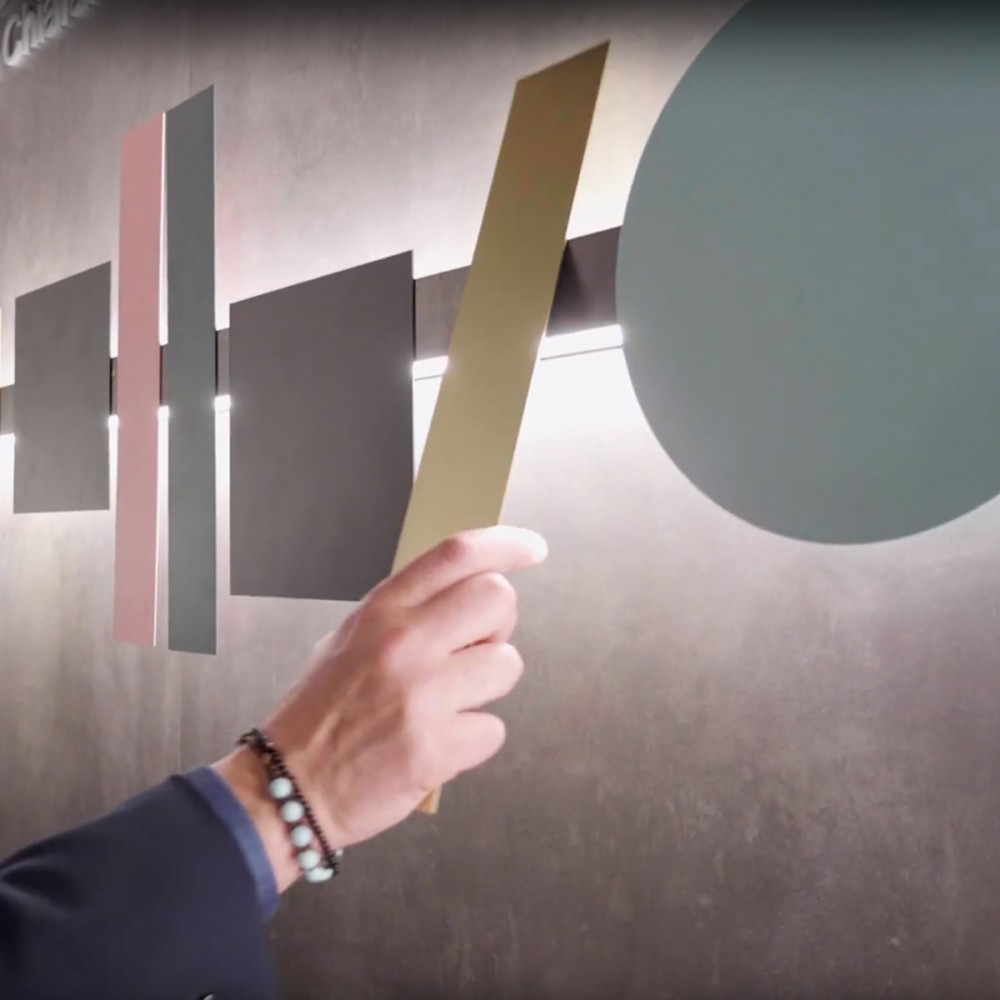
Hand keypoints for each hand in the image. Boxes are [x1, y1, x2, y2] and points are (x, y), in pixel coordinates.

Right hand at [215, 526, 547, 890]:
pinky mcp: (436, 748)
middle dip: (496, 626)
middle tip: (471, 652)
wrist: (288, 785)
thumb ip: (407, 613)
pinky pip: (493, 730)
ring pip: (507, 664)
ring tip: (447, 705)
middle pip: (498, 599)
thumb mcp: (350, 639)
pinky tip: (437, 745)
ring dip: (486, 688)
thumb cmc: (322, 712)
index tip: (532, 549)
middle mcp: (404, 642)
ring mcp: (422, 694)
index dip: (505, 545)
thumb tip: (466, 596)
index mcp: (382, 611)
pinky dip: (472, 741)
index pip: (456, 554)